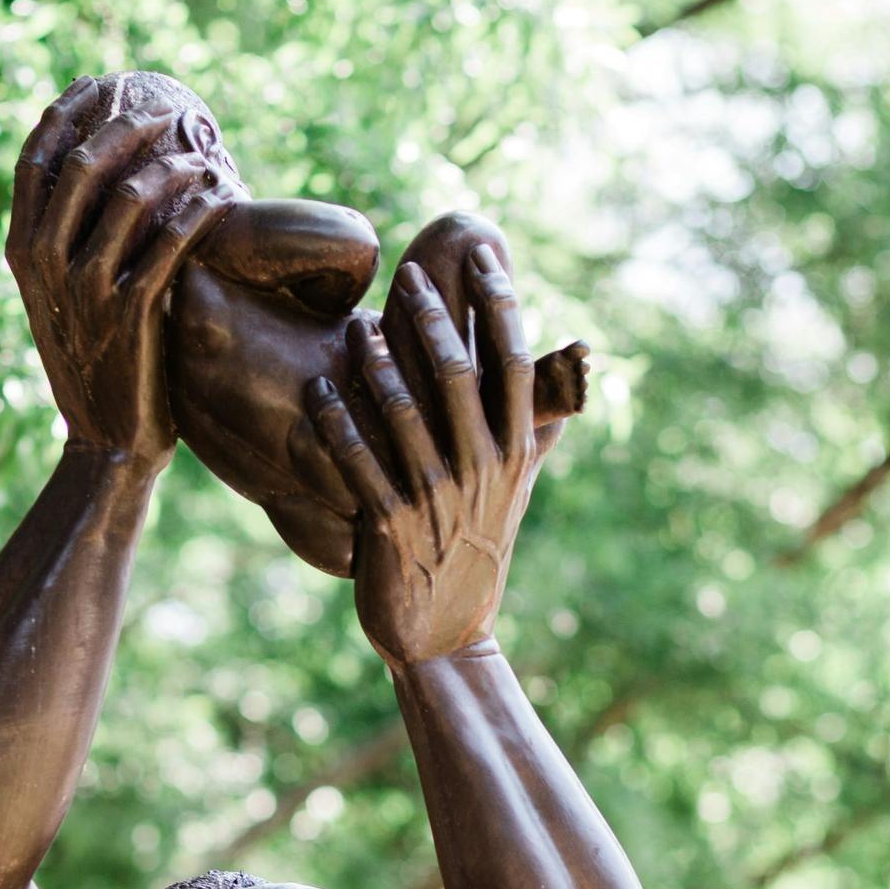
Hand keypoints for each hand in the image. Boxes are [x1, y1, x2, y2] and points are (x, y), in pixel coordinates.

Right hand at [7, 77, 233, 466]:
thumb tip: (96, 170)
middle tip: (167, 105)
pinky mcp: (132, 312)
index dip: (66, 110)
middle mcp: (45, 263)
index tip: (99, 81)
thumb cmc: (95, 361)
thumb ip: (67, 240)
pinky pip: (172, 240)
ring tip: (205, 151)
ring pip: (131, 195)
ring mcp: (86, 287)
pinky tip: (222, 194)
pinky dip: (201, 209)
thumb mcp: (59, 298)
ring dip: (175, 163)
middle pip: (83, 163)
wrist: (106, 439)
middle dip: (128, 123)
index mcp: (21, 252)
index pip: (34, 159)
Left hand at [306, 245, 547, 665]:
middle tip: (409, 273)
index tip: (486, 257)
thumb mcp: (515, 491)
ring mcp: (436, 498)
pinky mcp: (391, 526)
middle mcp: (481, 470)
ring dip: (379, 366)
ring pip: (407, 415)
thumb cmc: (478, 550)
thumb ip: (534, 432)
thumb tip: (572, 374)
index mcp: (514, 452)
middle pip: (461, 377)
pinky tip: (317, 389)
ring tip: (356, 326)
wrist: (445, 631)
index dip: (500, 308)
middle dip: (434, 320)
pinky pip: (359, 463)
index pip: (514, 365)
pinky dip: (336, 423)